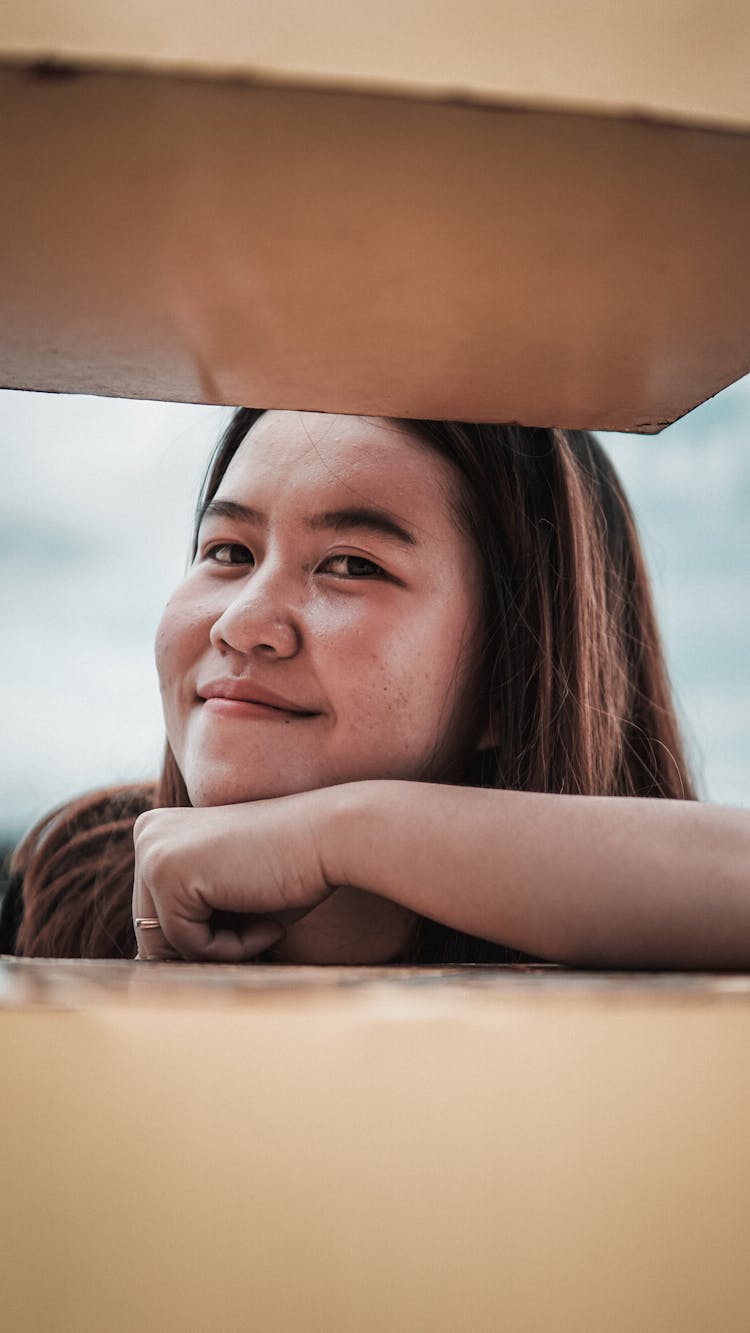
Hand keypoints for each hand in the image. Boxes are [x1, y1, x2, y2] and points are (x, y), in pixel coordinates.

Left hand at [132, 795, 333, 961]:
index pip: (156, 913)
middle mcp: (147, 832)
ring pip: (164, 942)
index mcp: (159, 829)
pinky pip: (186, 944)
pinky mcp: (167, 874)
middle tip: (261, 928)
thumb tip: (152, 966)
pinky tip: (267, 923)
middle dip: (207, 944)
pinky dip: (230, 949)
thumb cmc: (292, 869)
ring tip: (265, 926)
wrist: (332, 838)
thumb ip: (189, 915)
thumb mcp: (227, 892)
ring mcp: (152, 851)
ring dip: (219, 949)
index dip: (205, 933)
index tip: (251, 918)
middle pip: (152, 930)